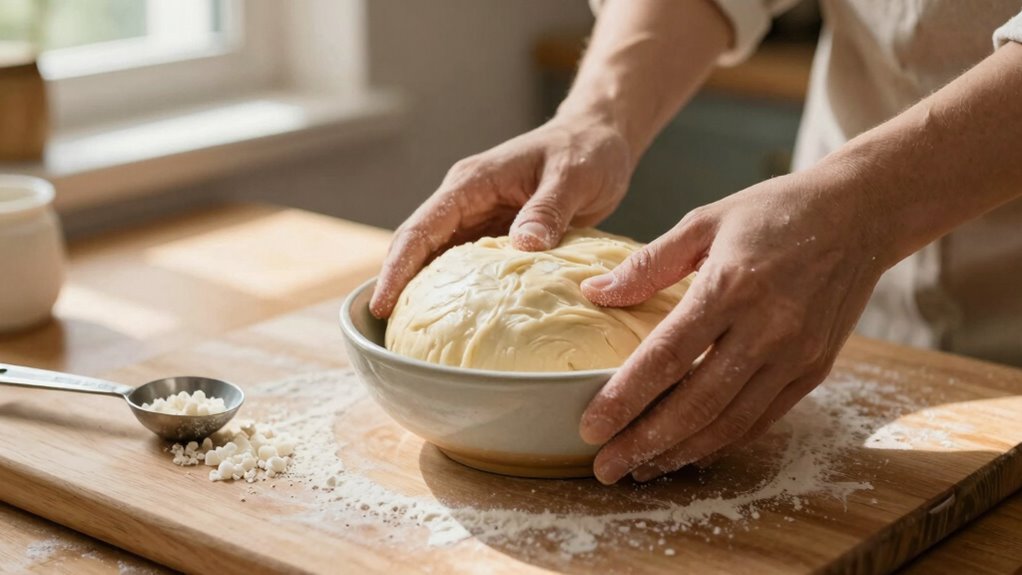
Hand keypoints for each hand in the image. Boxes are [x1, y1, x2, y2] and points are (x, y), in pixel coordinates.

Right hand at [370, 113, 632, 317]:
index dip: (397, 267)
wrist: (599, 139)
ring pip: (439, 260)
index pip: (421, 228)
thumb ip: (547, 211)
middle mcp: (466, 201)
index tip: (382, 303)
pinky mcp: (497, 235)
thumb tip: (523, 247)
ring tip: (416, 338)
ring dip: (426, 292)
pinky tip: (459, 322)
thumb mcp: (571, 178)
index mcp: (472, 182)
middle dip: (399, 286)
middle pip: (418, 247)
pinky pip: (470, 267)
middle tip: (390, 332)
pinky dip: (460, 292)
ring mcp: (479, 219)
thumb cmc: (586, 151)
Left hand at [578, 167, 887, 483]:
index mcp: (731, 286)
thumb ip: (647, 264)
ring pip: (730, 423)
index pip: (666, 357)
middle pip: (696, 403)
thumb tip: (593, 293)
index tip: (590, 426)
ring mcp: (795, 355)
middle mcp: (766, 328)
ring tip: (641, 468)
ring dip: (681, 452)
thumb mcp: (704, 222)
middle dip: (645, 442)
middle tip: (606, 467)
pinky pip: (762, 419)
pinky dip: (722, 442)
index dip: (625, 398)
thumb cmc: (773, 212)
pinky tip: (689, 450)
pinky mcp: (814, 370)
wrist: (860, 214)